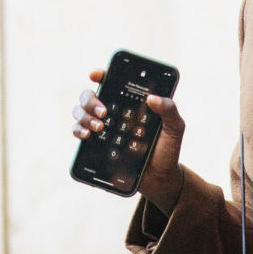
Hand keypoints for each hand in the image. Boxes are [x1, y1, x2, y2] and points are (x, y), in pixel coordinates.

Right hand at [71, 69, 186, 211]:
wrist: (160, 178)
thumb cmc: (167, 149)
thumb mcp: (174, 128)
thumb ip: (169, 110)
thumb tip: (152, 98)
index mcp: (130, 102)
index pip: (111, 82)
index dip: (101, 75)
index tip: (95, 75)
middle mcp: (113, 112)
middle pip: (90, 96)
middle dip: (91, 100)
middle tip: (104, 112)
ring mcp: (103, 128)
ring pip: (80, 111)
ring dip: (84, 115)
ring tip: (99, 127)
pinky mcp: (96, 145)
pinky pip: (78, 132)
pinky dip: (78, 130)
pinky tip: (87, 135)